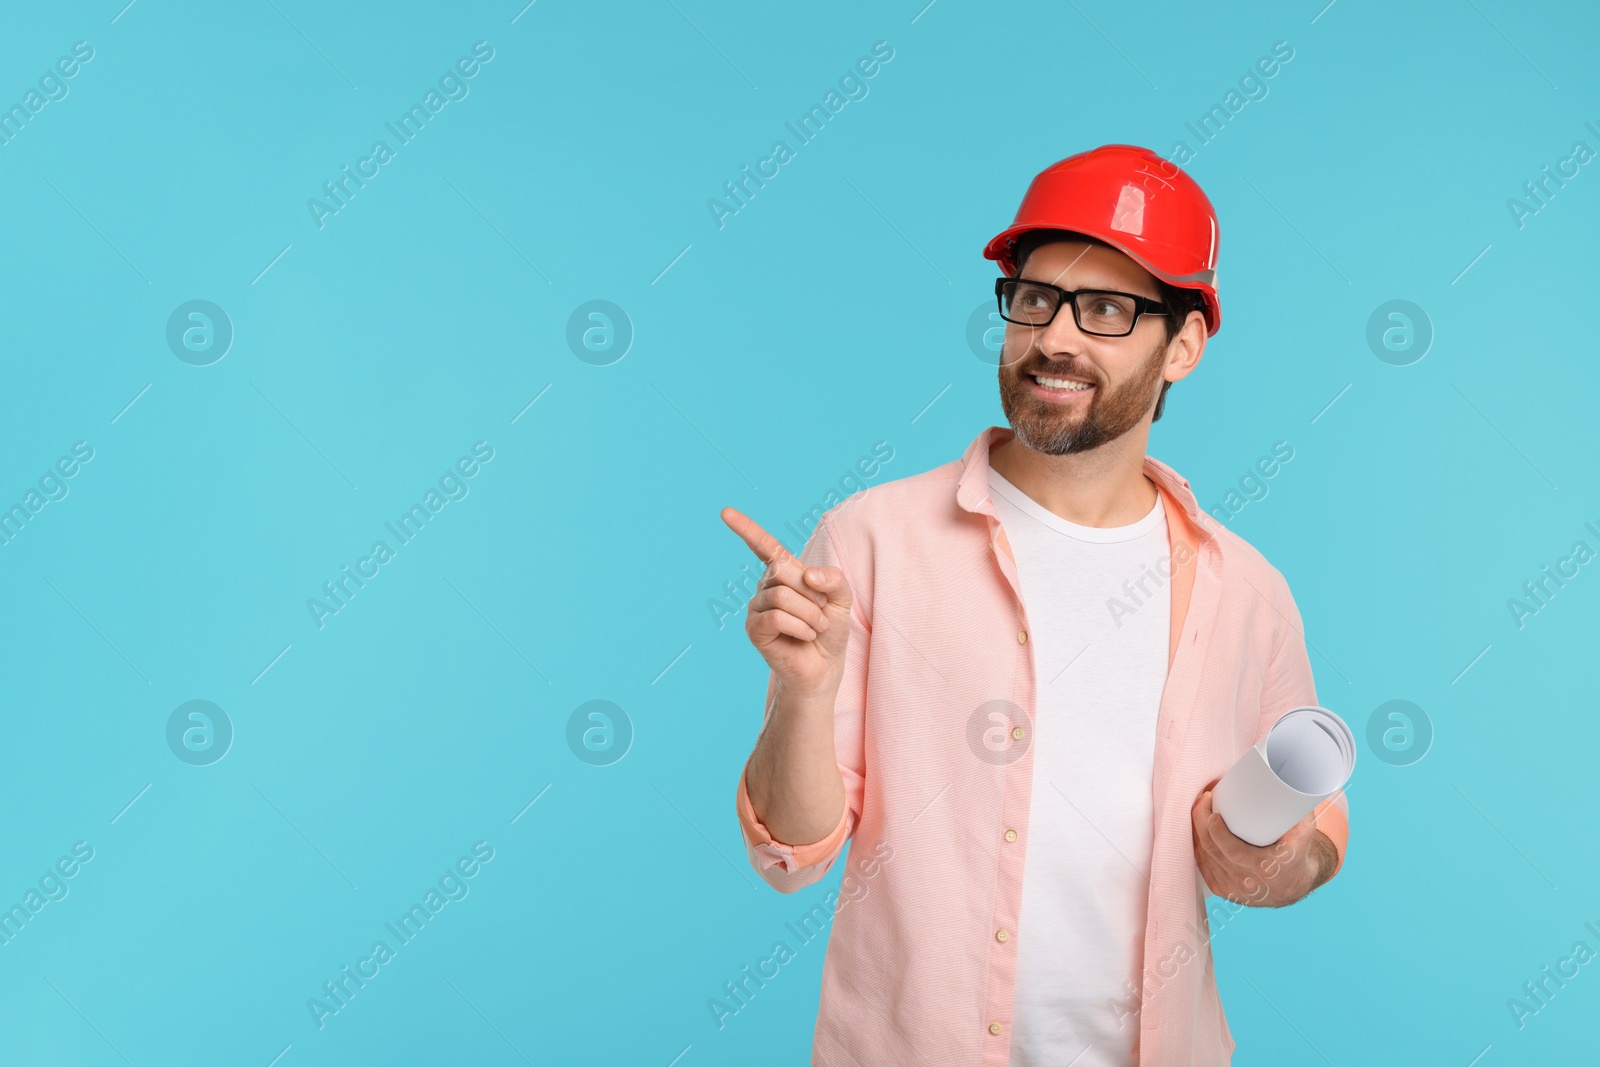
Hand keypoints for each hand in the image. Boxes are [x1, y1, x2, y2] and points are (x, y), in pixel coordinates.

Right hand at [720, 507, 853, 696]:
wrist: (823, 668)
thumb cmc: (829, 631)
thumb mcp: (842, 599)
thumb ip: (833, 579)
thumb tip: (809, 574)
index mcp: (784, 574)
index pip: (764, 547)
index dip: (746, 529)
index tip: (725, 512)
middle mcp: (766, 587)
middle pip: (782, 570)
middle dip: (812, 593)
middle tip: (821, 612)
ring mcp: (757, 608)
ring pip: (782, 596)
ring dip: (809, 614)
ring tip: (815, 628)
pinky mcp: (754, 629)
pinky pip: (776, 617)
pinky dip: (799, 627)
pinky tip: (804, 637)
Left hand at [1190, 781, 1334, 906]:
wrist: (1293, 886)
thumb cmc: (1296, 855)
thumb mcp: (1303, 834)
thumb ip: (1300, 811)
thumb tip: (1291, 785)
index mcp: (1265, 869)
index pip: (1232, 850)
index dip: (1216, 830)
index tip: (1213, 810)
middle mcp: (1246, 883)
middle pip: (1212, 849)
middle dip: (1201, 821)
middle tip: (1204, 799)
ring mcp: (1232, 888)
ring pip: (1204, 856)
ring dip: (1196, 831)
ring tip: (1199, 808)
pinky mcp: (1223, 890)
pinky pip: (1203, 866)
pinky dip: (1197, 846)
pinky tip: (1195, 830)